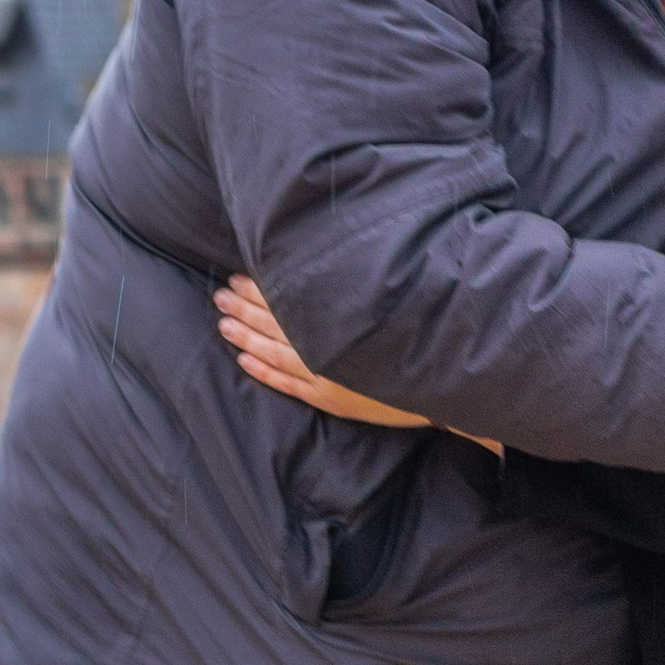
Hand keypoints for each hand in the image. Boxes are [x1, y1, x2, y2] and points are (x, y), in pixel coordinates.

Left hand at [214, 277, 431, 430]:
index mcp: (337, 319)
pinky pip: (288, 384)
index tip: (240, 276)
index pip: (289, 300)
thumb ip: (355, 289)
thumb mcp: (388, 303)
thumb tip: (327, 266)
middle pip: (276, 324)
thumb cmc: (419, 333)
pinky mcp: (332, 398)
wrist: (444, 379)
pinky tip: (243, 362)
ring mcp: (326, 375)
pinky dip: (264, 372)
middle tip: (220, 295)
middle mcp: (327, 347)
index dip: (261, 289)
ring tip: (223, 324)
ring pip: (275, 353)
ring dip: (246, 338)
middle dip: (245, 308)